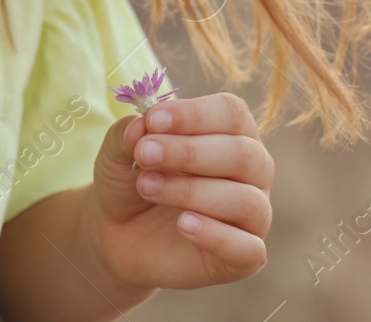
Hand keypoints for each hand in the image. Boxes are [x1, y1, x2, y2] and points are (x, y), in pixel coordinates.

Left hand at [82, 93, 272, 291]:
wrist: (117, 233)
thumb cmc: (131, 179)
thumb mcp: (119, 151)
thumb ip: (131, 133)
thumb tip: (143, 126)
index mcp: (232, 132)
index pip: (231, 113)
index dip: (194, 114)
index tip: (154, 120)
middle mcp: (253, 170)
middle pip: (242, 154)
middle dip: (189, 152)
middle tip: (144, 155)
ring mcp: (253, 215)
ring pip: (244, 200)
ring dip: (192, 191)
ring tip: (148, 187)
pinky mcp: (244, 257)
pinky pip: (248, 249)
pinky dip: (216, 235)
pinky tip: (183, 224)